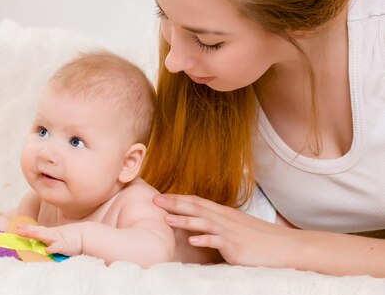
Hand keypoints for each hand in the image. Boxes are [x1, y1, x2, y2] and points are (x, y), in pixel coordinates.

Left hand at [16, 223, 83, 255]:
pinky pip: (58, 247)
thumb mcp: (54, 236)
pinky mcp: (64, 246)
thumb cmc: (68, 238)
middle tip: (18, 229)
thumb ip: (45, 238)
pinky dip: (52, 249)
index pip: (36, 230)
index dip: (27, 228)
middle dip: (28, 231)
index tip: (17, 226)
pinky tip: (47, 250)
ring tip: (27, 233)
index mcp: (48, 233)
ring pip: (46, 237)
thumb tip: (34, 242)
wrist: (84, 235)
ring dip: (36, 235)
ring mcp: (58, 239)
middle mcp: (51, 235)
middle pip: (38, 232)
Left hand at [154, 194, 297, 267]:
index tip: (159, 196)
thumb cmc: (262, 240)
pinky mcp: (237, 247)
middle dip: (174, 204)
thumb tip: (202, 228)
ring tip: (166, 219)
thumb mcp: (238, 228)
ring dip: (184, 220)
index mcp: (224, 214)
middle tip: (153, 200)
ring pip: (204, 222)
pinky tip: (192, 240)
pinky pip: (219, 241)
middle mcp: (225, 219)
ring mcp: (231, 232)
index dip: (178, 198)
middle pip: (196, 207)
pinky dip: (205, 240)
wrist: (288, 247)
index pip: (197, 201)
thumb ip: (220, 226)